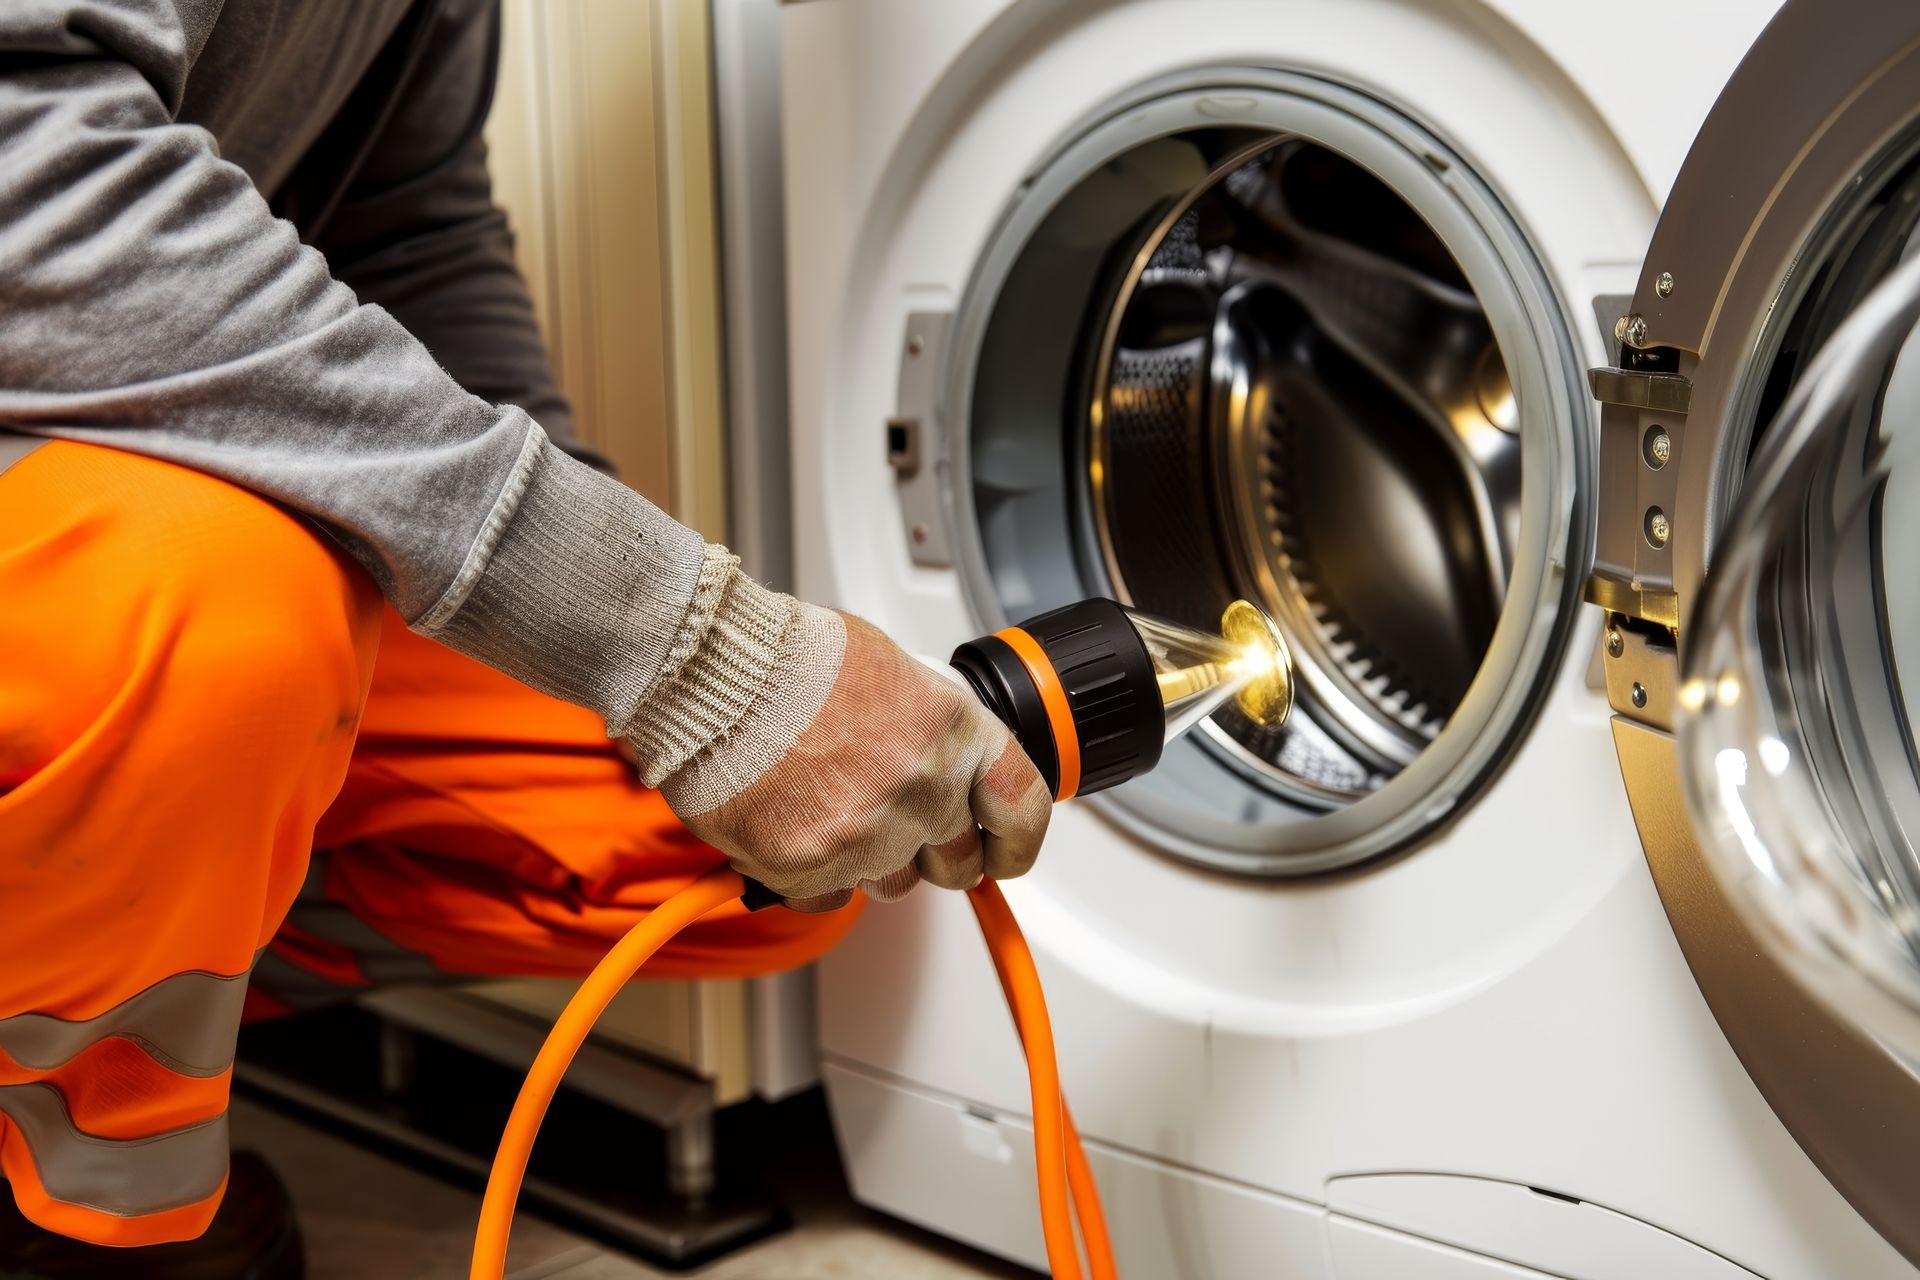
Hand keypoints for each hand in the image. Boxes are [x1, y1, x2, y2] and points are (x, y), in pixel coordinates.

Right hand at [629, 566, 1051, 907]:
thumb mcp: (892, 668)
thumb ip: (932, 725)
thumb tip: (946, 761)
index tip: (1008, 853)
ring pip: (892, 883)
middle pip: (957, 860)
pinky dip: (813, 872)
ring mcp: (868, 837)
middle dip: (935, 851)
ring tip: (825, 802)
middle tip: (894, 819)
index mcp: (953, 732)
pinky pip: (829, 896)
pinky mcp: (811, 870)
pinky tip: (792, 822)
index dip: (1018, 840)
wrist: (712, 676)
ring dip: (870, 859)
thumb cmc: (788, 660)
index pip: (1022, 807)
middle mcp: (922, 790)